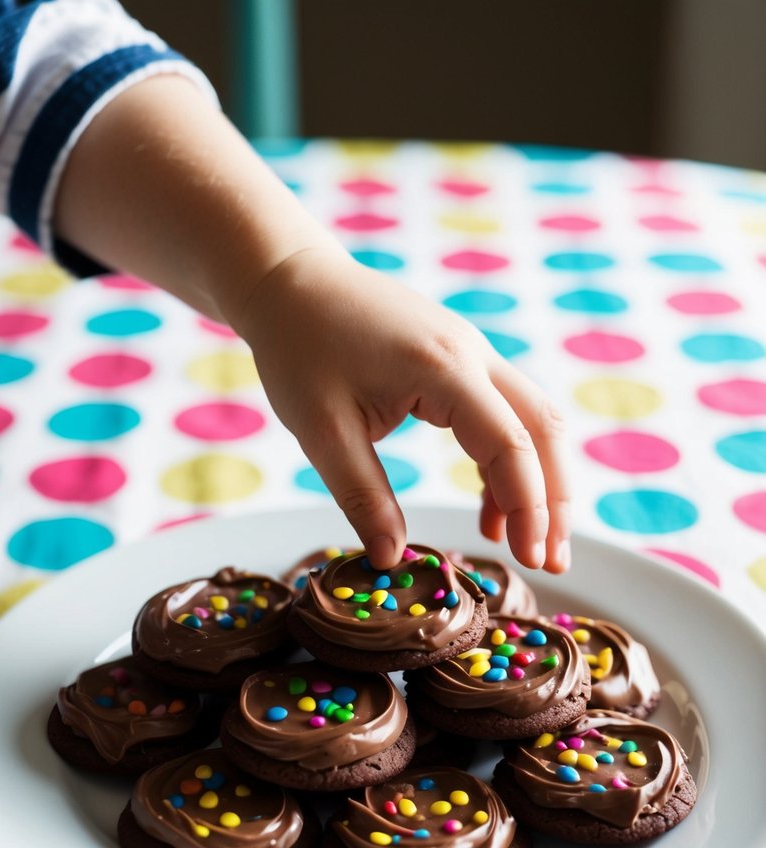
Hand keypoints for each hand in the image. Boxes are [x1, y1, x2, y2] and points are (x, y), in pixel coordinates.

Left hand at [239, 246, 570, 573]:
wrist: (293, 283)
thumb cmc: (301, 349)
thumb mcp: (321, 431)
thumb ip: (362, 496)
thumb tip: (390, 558)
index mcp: (443, 369)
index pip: (510, 444)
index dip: (528, 508)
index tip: (529, 562)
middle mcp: (473, 355)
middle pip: (543, 429)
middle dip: (556, 500)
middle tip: (550, 563)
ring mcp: (473, 353)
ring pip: (533, 420)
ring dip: (541, 482)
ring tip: (530, 546)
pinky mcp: (462, 361)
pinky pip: (506, 414)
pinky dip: (509, 463)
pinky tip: (491, 509)